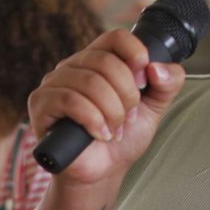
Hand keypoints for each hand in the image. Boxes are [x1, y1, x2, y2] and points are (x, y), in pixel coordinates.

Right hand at [28, 28, 184, 186]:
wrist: (102, 172)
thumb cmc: (121, 138)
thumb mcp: (153, 108)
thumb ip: (168, 83)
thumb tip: (157, 67)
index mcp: (98, 60)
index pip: (116, 37)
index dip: (135, 54)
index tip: (143, 81)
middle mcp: (74, 66)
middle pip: (105, 61)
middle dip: (126, 95)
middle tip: (128, 118)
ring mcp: (54, 83)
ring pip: (89, 82)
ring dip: (111, 112)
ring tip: (114, 130)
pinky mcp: (41, 103)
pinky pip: (70, 100)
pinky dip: (93, 120)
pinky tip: (99, 134)